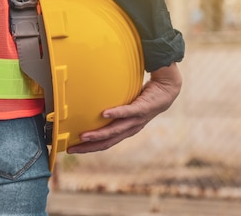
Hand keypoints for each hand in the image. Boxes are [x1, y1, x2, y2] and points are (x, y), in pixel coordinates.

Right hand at [66, 62, 182, 153]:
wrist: (167, 90)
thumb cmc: (145, 97)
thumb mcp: (127, 105)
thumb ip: (114, 108)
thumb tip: (93, 102)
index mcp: (127, 129)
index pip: (106, 143)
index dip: (90, 148)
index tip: (73, 149)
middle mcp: (132, 128)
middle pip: (109, 141)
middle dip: (90, 146)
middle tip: (72, 148)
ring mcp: (138, 119)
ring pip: (116, 130)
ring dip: (99, 134)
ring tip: (84, 136)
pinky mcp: (143, 107)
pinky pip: (128, 111)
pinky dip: (116, 113)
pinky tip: (104, 114)